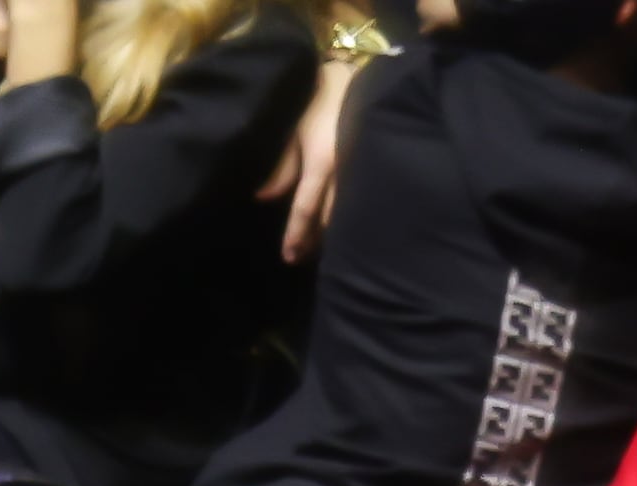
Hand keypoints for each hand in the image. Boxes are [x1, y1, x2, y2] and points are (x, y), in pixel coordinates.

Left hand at [266, 53, 358, 261]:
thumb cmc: (318, 100)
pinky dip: (348, 211)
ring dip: (332, 230)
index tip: (289, 256)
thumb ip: (281, 164)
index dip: (297, 234)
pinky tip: (340, 222)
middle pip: (330, 217)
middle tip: (300, 258)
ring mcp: (362, 167)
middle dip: (315, 240)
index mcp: (322, 161)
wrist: (357, 76)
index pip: (307, 207)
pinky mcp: (373, 162)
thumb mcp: (294, 129)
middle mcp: (345, 169)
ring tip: (318, 246)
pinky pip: (360, 194)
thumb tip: (263, 197)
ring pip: (347, 209)